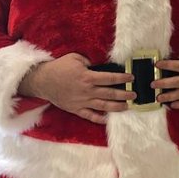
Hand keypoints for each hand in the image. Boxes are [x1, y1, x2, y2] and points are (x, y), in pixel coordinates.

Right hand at [18, 53, 134, 122]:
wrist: (43, 81)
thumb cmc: (59, 67)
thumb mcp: (75, 58)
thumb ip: (89, 62)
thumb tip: (99, 66)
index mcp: (88, 77)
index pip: (110, 78)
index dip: (123, 78)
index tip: (132, 78)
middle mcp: (87, 91)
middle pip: (110, 94)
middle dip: (125, 94)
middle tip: (135, 95)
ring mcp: (82, 102)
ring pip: (103, 106)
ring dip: (117, 107)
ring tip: (127, 107)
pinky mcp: (76, 109)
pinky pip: (90, 116)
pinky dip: (99, 119)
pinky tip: (108, 119)